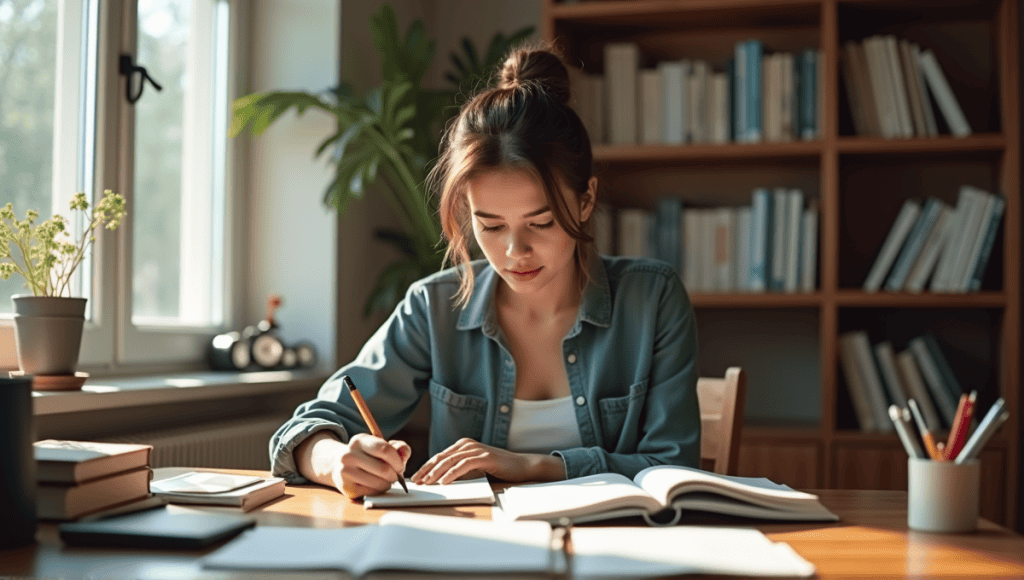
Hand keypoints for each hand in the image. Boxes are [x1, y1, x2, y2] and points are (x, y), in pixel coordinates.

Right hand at [330, 433, 409, 498]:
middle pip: (384, 469)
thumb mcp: (379, 446)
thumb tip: (405, 453)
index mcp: (359, 441)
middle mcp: (349, 455)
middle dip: (395, 475)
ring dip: (388, 484)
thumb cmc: (366, 456)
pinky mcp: (346, 488)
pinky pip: (372, 492)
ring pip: (379, 483)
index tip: (400, 467)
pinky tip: (375, 485)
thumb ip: (398, 447)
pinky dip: (378, 490)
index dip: (398, 461)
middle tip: (395, 476)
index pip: (385, 450)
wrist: (338, 465)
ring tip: (385, 480)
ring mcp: (345, 472)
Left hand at [411, 438, 564, 484]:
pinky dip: (452, 473)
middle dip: (426, 470)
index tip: (415, 478)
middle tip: (416, 481)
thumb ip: (459, 469)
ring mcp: (476, 449)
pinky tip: (444, 481)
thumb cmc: (498, 469)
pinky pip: (464, 465)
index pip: (439, 456)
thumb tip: (439, 479)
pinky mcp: (484, 457)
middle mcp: (467, 444)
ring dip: (436, 472)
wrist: (521, 466)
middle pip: (441, 457)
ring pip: (450, 461)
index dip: (426, 467)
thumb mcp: (474, 468)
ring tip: (427, 482)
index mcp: (463, 445)